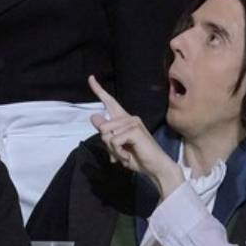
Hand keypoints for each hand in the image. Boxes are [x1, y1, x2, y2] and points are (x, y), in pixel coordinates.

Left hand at [88, 75, 184, 197]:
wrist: (155, 167)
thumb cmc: (137, 157)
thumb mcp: (117, 146)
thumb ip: (106, 133)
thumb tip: (93, 116)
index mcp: (123, 120)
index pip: (109, 102)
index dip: (98, 90)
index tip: (90, 78)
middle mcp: (128, 117)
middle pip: (102, 127)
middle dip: (107, 145)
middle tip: (121, 153)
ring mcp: (133, 122)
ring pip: (106, 135)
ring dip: (113, 150)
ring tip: (126, 155)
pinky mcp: (135, 129)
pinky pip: (114, 140)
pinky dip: (118, 152)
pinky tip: (129, 156)